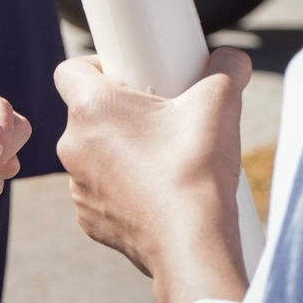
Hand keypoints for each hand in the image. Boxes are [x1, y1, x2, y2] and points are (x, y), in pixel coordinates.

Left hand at [53, 49, 251, 302]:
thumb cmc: (196, 170)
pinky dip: (122, 189)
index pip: (69, 70)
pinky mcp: (88, 218)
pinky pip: (101, 192)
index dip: (96, 65)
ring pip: (94, 155)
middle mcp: (71, 145)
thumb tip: (232, 58)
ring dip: (119, 152)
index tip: (129, 74)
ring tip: (163, 160)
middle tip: (161, 119)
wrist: (191, 244)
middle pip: (87, 114)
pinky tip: (156, 194)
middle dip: (120, 112)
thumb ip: (225, 69)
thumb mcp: (219, 104)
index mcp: (90, 108)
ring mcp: (76, 185)